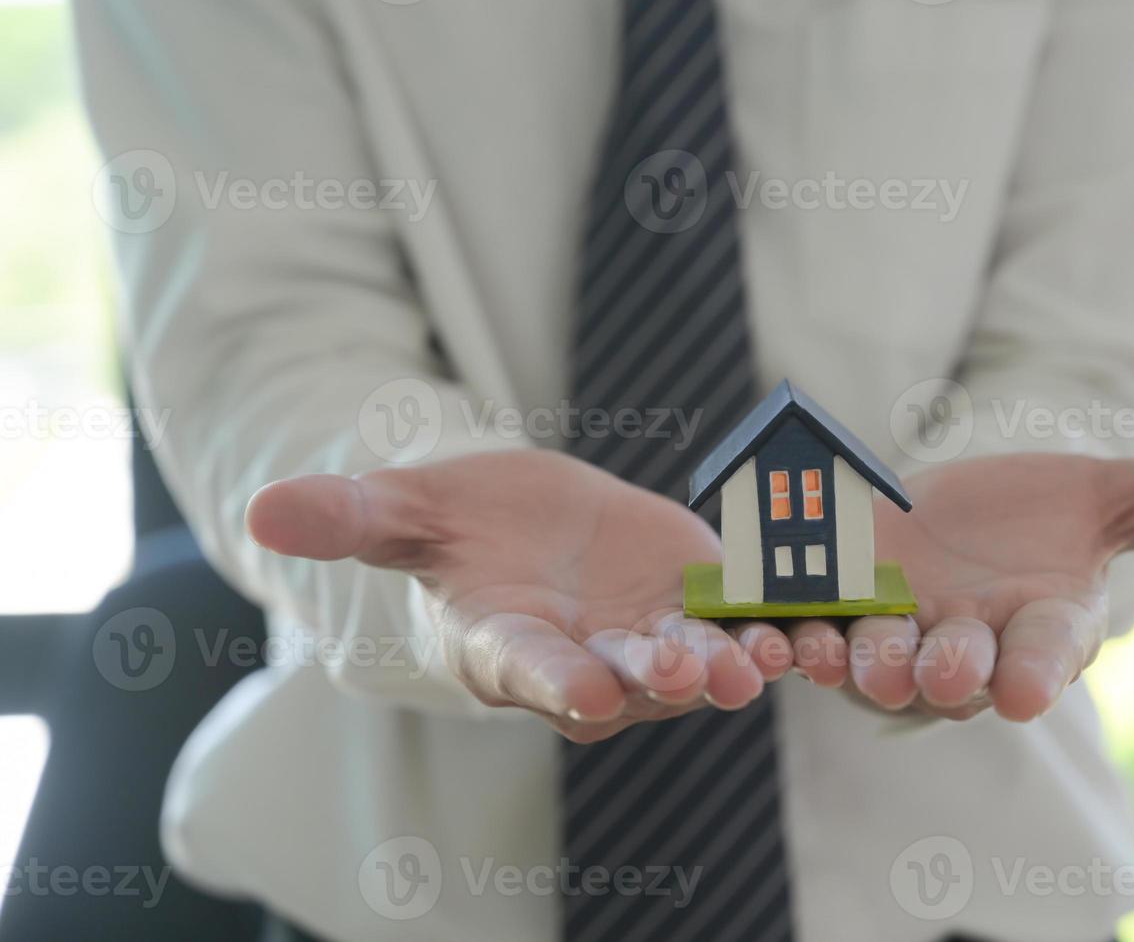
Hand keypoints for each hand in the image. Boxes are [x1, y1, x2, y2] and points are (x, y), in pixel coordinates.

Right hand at [244, 450, 794, 741]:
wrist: (524, 526)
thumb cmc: (456, 527)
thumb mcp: (404, 510)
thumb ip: (351, 518)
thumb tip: (260, 510)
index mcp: (509, 646)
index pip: (530, 670)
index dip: (557, 677)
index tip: (583, 687)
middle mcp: (585, 661)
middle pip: (626, 682)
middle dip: (659, 679)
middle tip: (691, 673)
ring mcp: (648, 639)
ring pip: (693, 664)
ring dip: (731, 662)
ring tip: (767, 653)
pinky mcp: (698, 605)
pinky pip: (739, 622)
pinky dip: (773, 621)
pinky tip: (810, 611)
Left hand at [785, 447, 1133, 721]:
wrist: (962, 514)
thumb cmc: (1049, 512)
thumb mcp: (1128, 492)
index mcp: (1042, 628)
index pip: (1046, 655)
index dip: (1036, 669)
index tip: (1025, 687)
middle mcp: (971, 647)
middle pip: (956, 670)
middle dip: (947, 668)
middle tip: (939, 664)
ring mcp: (898, 636)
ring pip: (876, 664)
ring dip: (860, 660)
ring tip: (849, 645)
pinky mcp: (837, 615)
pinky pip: (812, 634)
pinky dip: (793, 632)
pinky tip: (777, 619)